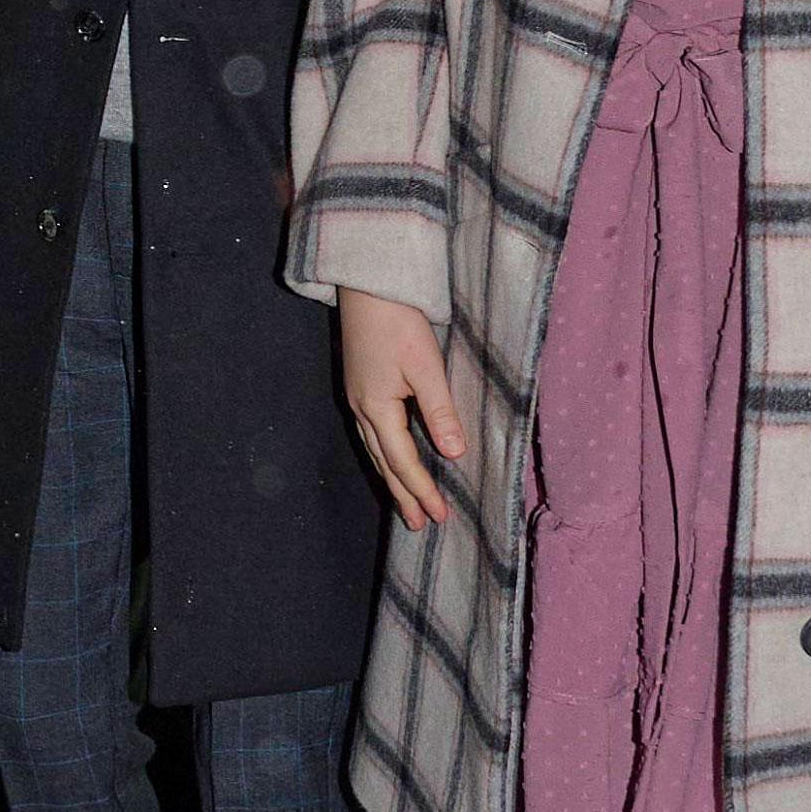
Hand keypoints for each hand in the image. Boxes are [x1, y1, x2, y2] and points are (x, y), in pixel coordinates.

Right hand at [339, 288, 465, 532]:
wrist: (366, 286)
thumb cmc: (397, 322)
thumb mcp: (425, 366)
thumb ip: (439, 411)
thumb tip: (453, 454)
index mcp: (376, 407)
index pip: (403, 461)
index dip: (422, 490)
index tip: (440, 517)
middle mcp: (361, 408)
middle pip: (384, 462)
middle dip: (403, 494)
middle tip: (419, 525)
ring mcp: (356, 397)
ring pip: (375, 450)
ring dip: (392, 478)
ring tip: (405, 503)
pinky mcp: (360, 386)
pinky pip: (372, 435)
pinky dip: (384, 456)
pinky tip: (390, 458)